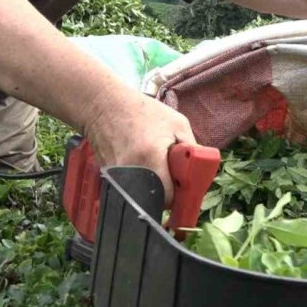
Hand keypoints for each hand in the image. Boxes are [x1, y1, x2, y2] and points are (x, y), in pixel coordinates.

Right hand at [84, 91, 195, 206]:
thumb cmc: (143, 111)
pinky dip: (138, 180)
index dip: (179, 196)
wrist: (104, 105)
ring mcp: (115, 176)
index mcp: (151, 158)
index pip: (168, 198)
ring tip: (153, 166)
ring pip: (141, 196)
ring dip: (152, 187)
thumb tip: (202, 172)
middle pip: (154, 201)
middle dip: (166, 193)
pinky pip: (128, 188)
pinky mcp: (107, 177)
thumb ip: (193, 148)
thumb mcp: (177, 123)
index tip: (182, 186)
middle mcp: (131, 171)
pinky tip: (138, 162)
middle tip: (170, 176)